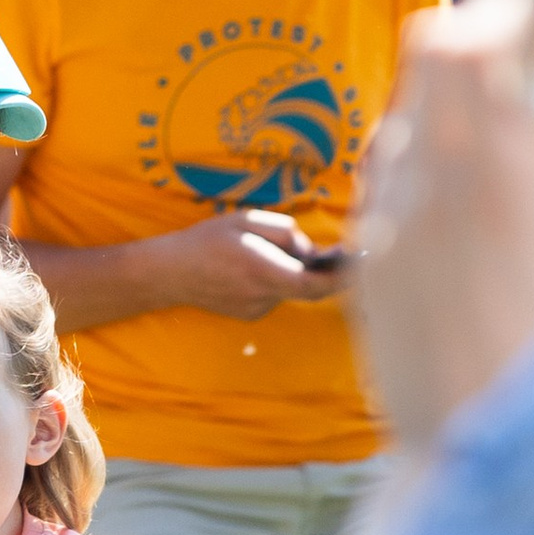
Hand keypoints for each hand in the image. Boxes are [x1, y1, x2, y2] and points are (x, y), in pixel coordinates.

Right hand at [153, 208, 341, 323]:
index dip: (345, 278)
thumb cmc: (207, 241)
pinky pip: (275, 295)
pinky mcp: (250, 314)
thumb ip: (285, 232)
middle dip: (324, 271)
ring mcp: (257, 310)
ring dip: (291, 272)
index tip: (363, 266)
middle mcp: (264, 296)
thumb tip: (309, 249)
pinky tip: (249, 267)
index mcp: (264, 271)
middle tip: (336, 254)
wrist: (170, 273)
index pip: (317, 284)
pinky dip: (275, 279)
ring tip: (264, 252)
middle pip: (309, 288)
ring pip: (290, 289)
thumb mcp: (246, 220)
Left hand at [353, 0, 533, 447]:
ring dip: (450, 102)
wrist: (484, 488)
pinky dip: (426, 160)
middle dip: (481, 43)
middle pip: (424, 60)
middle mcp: (421, 194)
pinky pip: (386, 178)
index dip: (511, 9)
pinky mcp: (368, 270)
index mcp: (492, 181)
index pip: (467, 39)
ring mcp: (384, 231)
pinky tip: (481, 200)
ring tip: (517, 134)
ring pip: (400, 116)